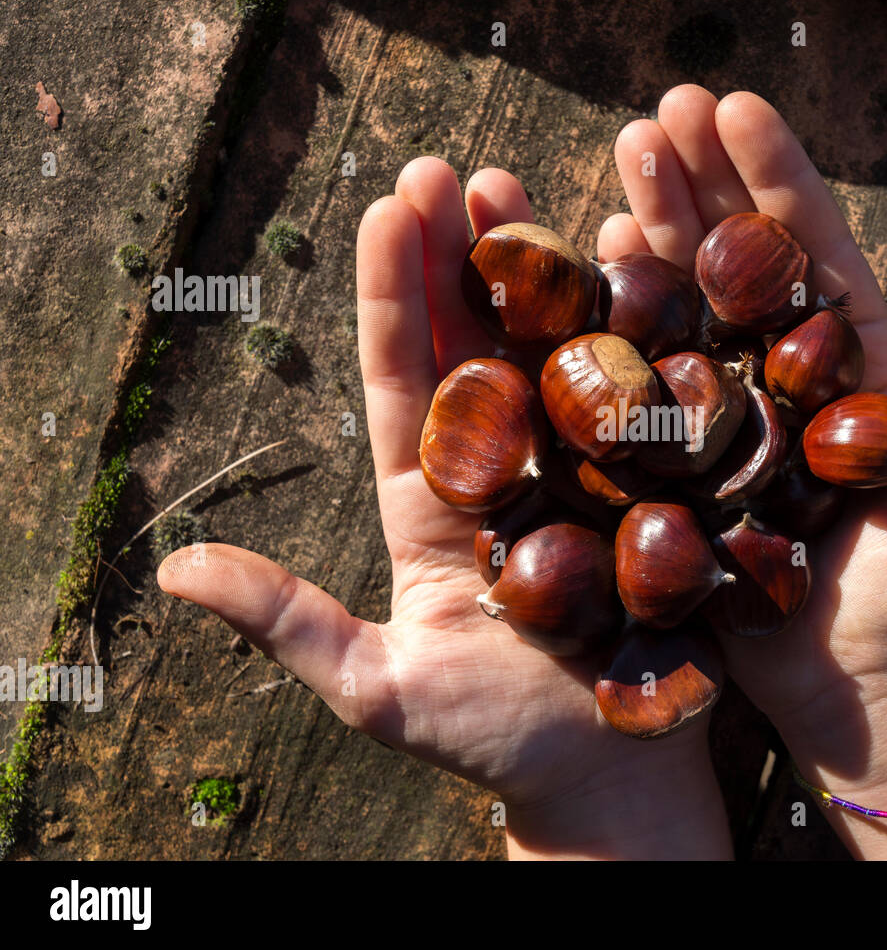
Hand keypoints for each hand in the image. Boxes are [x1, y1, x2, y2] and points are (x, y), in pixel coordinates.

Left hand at [156, 158, 730, 859]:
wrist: (618, 781)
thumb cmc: (502, 744)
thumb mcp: (379, 688)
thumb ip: (290, 622)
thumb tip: (174, 569)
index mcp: (432, 503)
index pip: (405, 381)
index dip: (396, 295)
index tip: (389, 207)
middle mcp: (504, 471)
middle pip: (475, 346)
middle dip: (459, 256)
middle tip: (450, 170)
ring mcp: (579, 471)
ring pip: (552, 354)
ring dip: (537, 271)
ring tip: (519, 191)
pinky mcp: (647, 486)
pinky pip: (636, 397)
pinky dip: (631, 329)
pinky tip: (626, 260)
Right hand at [602, 85, 886, 857]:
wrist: (873, 681)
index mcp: (853, 359)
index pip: (807, 246)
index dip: (770, 173)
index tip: (731, 105)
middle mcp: (781, 376)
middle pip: (731, 259)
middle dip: (696, 181)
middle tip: (656, 112)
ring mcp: (722, 421)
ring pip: (679, 306)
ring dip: (649, 229)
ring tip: (619, 161)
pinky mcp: (676, 470)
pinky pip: (640, 387)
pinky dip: (615, 324)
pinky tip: (591, 264)